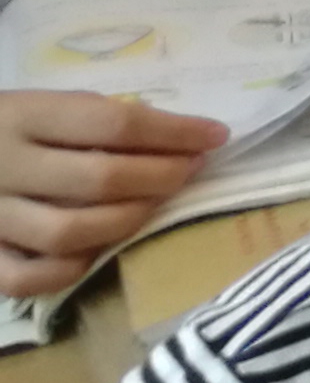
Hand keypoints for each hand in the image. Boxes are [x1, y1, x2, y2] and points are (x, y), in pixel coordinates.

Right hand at [0, 91, 224, 297]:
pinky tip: (98, 248)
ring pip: (70, 232)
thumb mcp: (36, 105)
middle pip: (100, 178)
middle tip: (191, 170)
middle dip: (162, 176)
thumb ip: (92, 119)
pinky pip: (30, 277)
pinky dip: (73, 267)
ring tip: (154, 204)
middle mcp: (2, 165)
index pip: (113, 122)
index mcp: (21, 114)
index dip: (174, 131)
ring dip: (128, 220)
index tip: (216, 135)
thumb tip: (178, 137)